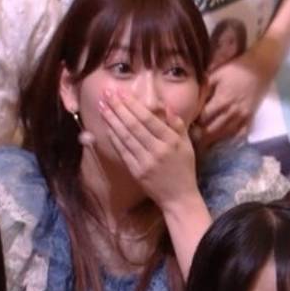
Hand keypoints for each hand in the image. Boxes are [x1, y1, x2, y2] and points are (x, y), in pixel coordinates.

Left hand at [98, 89, 199, 209]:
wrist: (179, 197)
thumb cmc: (184, 169)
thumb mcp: (187, 145)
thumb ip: (177, 125)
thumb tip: (166, 106)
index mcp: (171, 142)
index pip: (149, 119)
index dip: (133, 105)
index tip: (122, 92)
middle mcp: (158, 151)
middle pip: (134, 126)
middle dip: (119, 108)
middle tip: (107, 93)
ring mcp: (145, 162)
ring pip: (126, 137)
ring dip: (112, 120)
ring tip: (103, 106)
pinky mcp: (136, 172)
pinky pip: (123, 151)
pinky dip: (114, 138)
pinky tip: (107, 126)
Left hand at [197, 49, 272, 147]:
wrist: (259, 69)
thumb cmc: (235, 70)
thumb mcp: (215, 75)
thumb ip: (203, 90)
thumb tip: (189, 103)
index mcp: (222, 100)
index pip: (203, 119)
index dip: (192, 125)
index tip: (183, 129)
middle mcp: (232, 112)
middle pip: (212, 131)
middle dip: (199, 139)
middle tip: (188, 143)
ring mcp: (242, 118)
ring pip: (224, 136)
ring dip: (212, 144)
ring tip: (200, 149)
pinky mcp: (250, 121)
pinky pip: (239, 137)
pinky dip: (229, 144)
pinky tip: (221, 148)